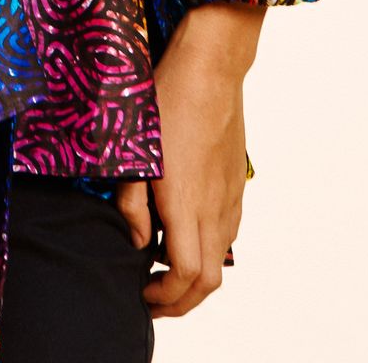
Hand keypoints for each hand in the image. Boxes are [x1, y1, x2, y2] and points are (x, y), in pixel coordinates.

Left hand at [119, 2, 264, 318]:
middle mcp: (214, 208)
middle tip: (152, 298)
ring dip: (195, 278)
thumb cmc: (165, 100)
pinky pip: (226, 233)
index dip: (165, 296)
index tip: (141, 294)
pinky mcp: (235, 183)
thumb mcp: (134, 148)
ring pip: (221, 258)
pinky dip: (207, 251)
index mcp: (186, 203)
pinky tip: (183, 233)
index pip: (187, 275)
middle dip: (181, 301)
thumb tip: (138, 243)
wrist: (211, 66)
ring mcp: (229, 197)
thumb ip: (132, 202)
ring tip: (162, 270)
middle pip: (210, 280)